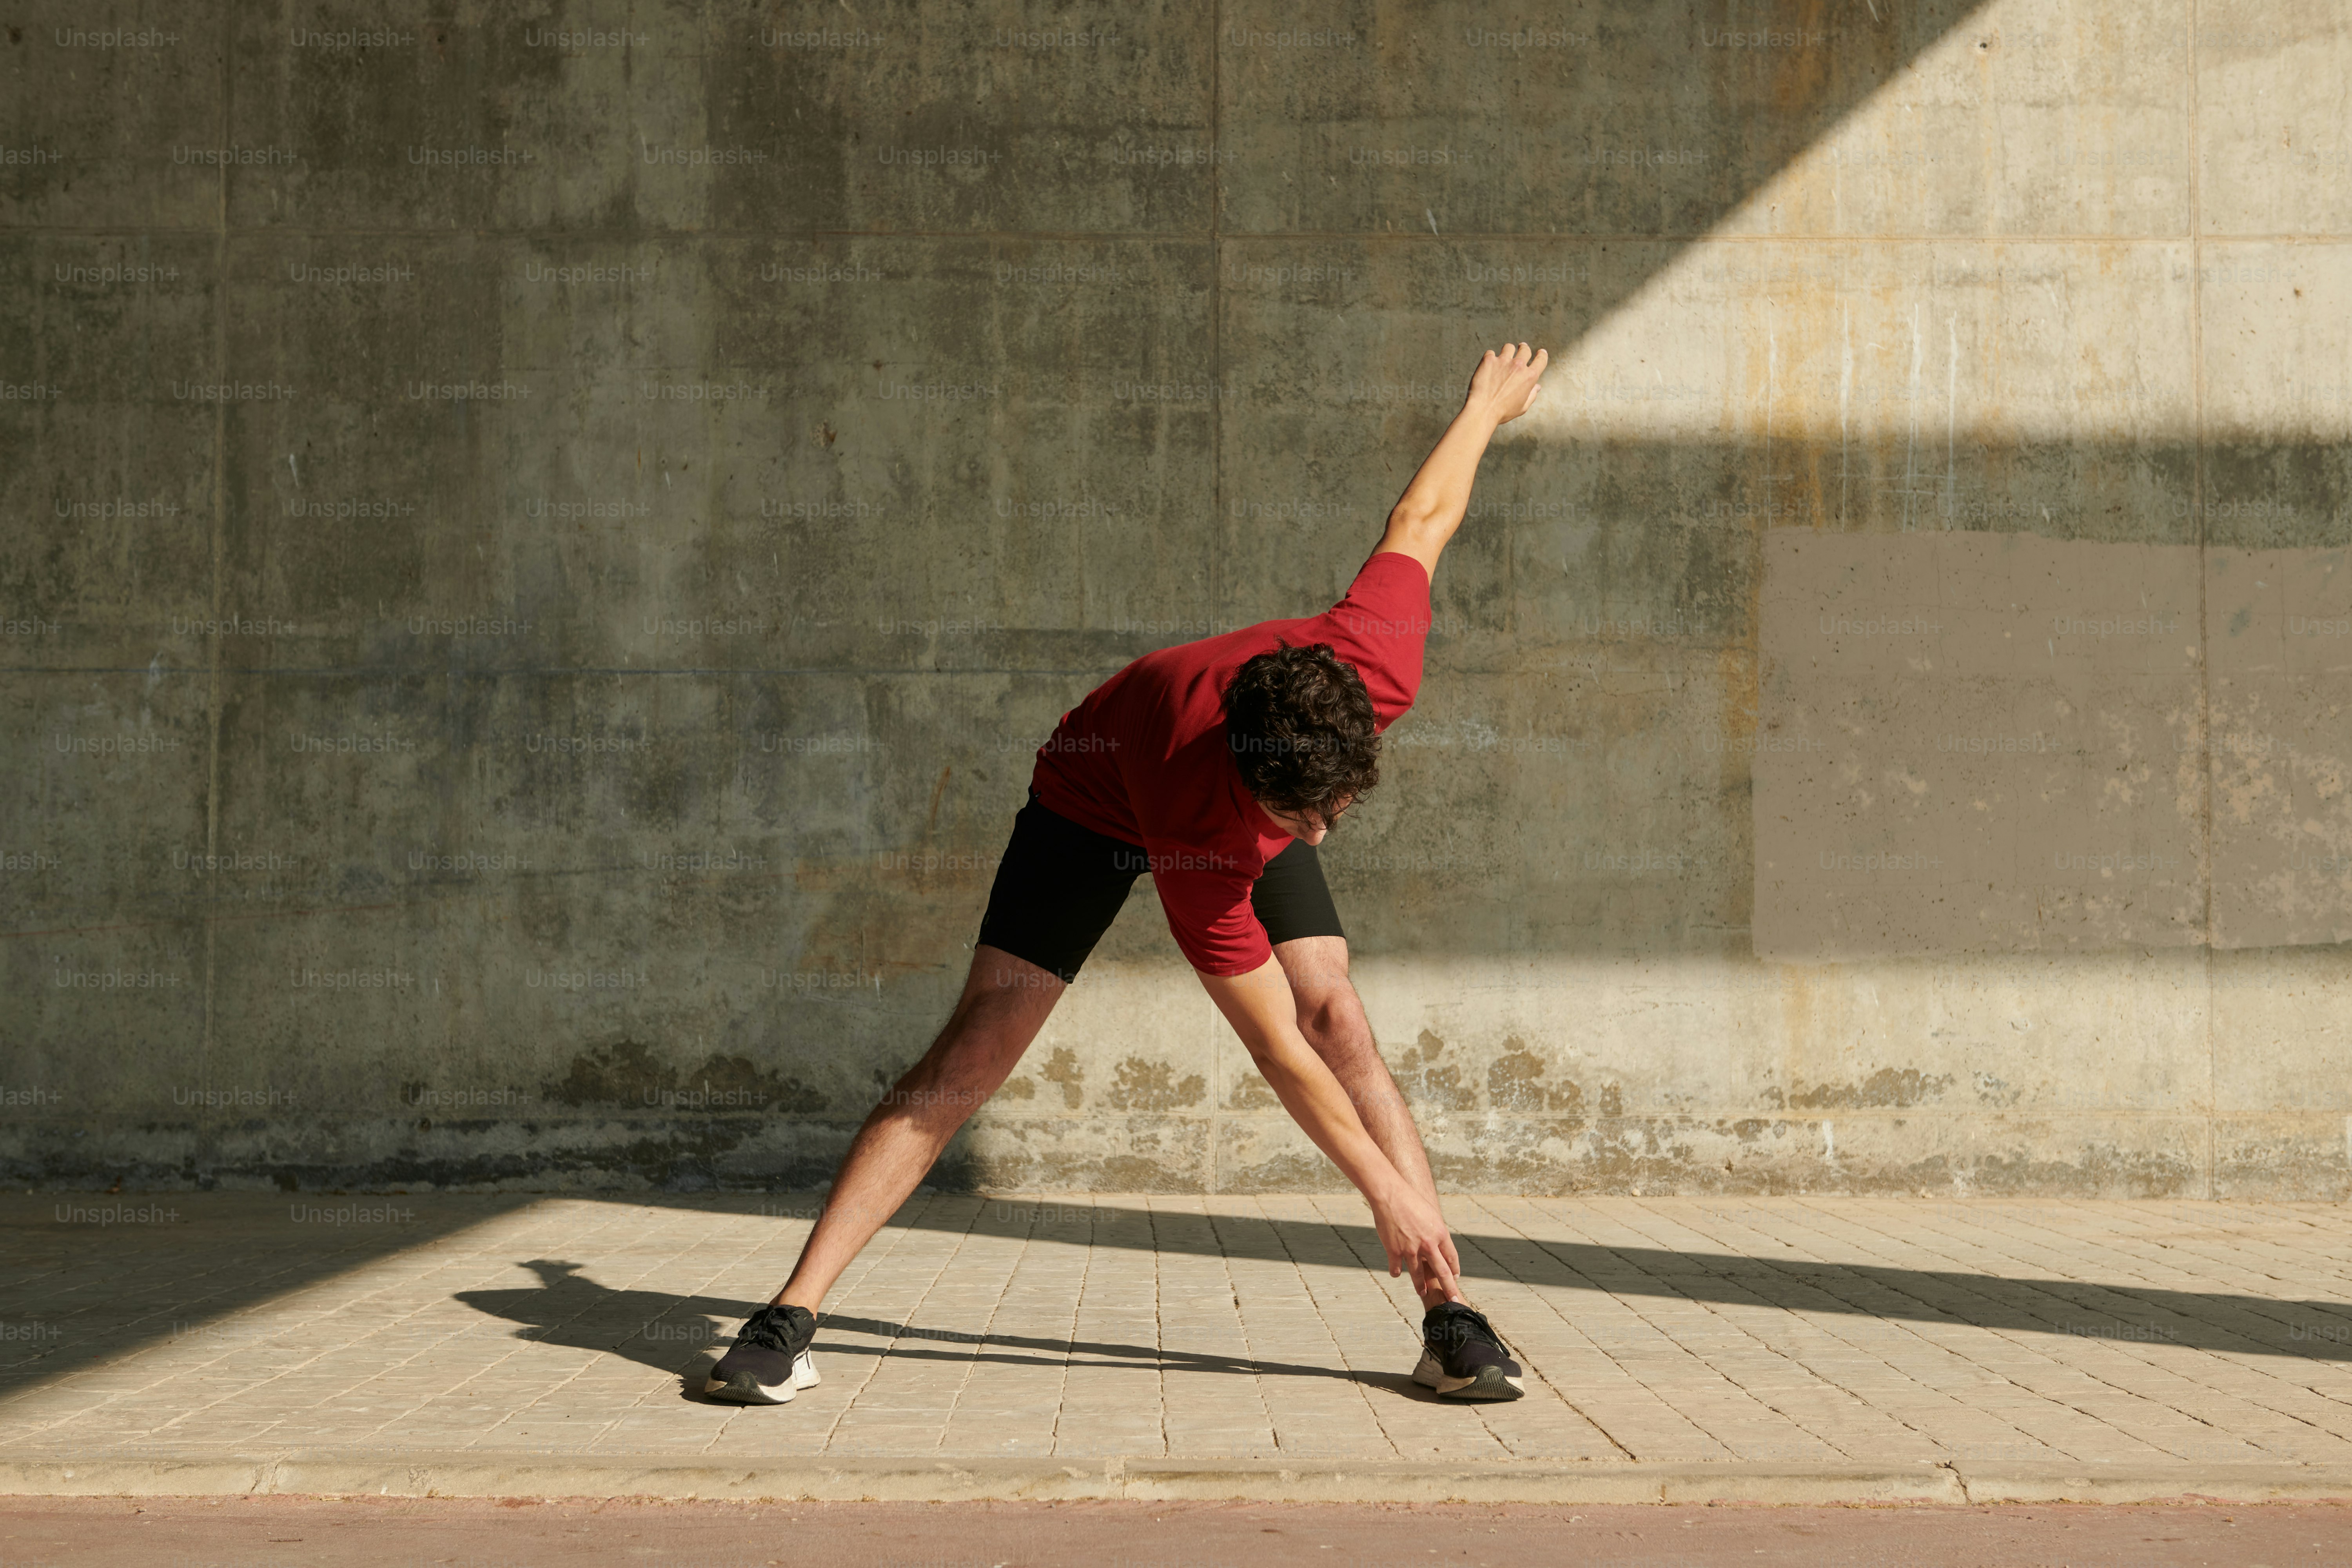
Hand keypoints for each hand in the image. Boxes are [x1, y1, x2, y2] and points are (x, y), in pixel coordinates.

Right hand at [1370, 1179, 1462, 1301]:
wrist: (1390, 1195)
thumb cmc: (1410, 1200)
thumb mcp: (1430, 1214)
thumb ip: (1435, 1230)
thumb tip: (1439, 1242)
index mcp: (1440, 1233)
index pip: (1452, 1257)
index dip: (1454, 1270)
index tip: (1456, 1278)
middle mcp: (1428, 1244)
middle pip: (1442, 1272)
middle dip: (1449, 1288)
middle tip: (1453, 1300)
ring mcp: (1411, 1249)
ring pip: (1419, 1275)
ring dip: (1421, 1286)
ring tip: (1423, 1292)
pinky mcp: (1395, 1251)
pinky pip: (1397, 1268)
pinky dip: (1396, 1272)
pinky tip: (1396, 1274)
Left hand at [1463, 342, 1547, 427]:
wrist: (1482, 410)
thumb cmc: (1503, 412)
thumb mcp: (1522, 407)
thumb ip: (1531, 395)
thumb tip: (1537, 387)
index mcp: (1530, 377)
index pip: (1541, 360)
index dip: (1542, 354)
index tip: (1541, 352)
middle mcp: (1518, 366)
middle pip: (1525, 349)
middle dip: (1524, 348)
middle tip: (1522, 347)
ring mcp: (1503, 361)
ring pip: (1509, 347)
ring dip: (1508, 351)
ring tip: (1504, 356)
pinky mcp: (1489, 360)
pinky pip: (1491, 353)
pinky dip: (1490, 358)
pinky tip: (1487, 366)